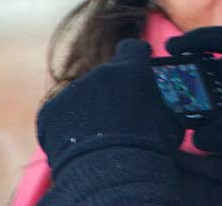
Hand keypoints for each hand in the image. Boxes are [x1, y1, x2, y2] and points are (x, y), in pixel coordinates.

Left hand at [37, 39, 183, 180]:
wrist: (112, 173)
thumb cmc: (149, 147)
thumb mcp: (170, 121)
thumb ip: (164, 104)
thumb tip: (167, 105)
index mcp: (131, 69)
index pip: (131, 48)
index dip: (135, 56)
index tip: (138, 64)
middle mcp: (100, 73)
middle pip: (105, 77)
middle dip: (111, 93)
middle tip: (118, 120)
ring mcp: (72, 91)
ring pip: (82, 97)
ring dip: (89, 112)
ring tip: (98, 140)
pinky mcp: (51, 111)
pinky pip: (60, 116)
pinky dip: (67, 128)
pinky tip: (78, 147)